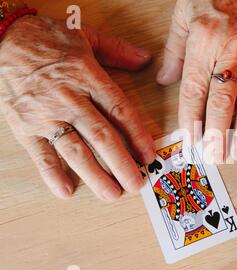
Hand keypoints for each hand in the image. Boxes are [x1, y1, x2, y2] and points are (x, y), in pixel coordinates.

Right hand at [0, 15, 155, 200]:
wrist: (1, 37)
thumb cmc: (46, 38)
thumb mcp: (86, 36)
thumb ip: (118, 50)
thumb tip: (145, 60)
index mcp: (87, 76)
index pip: (119, 110)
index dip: (137, 135)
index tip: (149, 155)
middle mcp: (68, 98)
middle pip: (101, 136)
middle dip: (121, 163)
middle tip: (136, 183)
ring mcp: (45, 114)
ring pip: (74, 149)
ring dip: (95, 174)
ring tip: (111, 193)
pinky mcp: (24, 125)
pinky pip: (39, 153)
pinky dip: (52, 174)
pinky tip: (66, 191)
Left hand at [157, 0, 236, 161]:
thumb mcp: (184, 13)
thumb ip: (174, 50)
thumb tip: (164, 80)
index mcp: (206, 40)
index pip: (196, 90)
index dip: (192, 119)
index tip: (190, 141)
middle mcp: (233, 50)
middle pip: (224, 101)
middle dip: (219, 133)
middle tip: (215, 157)